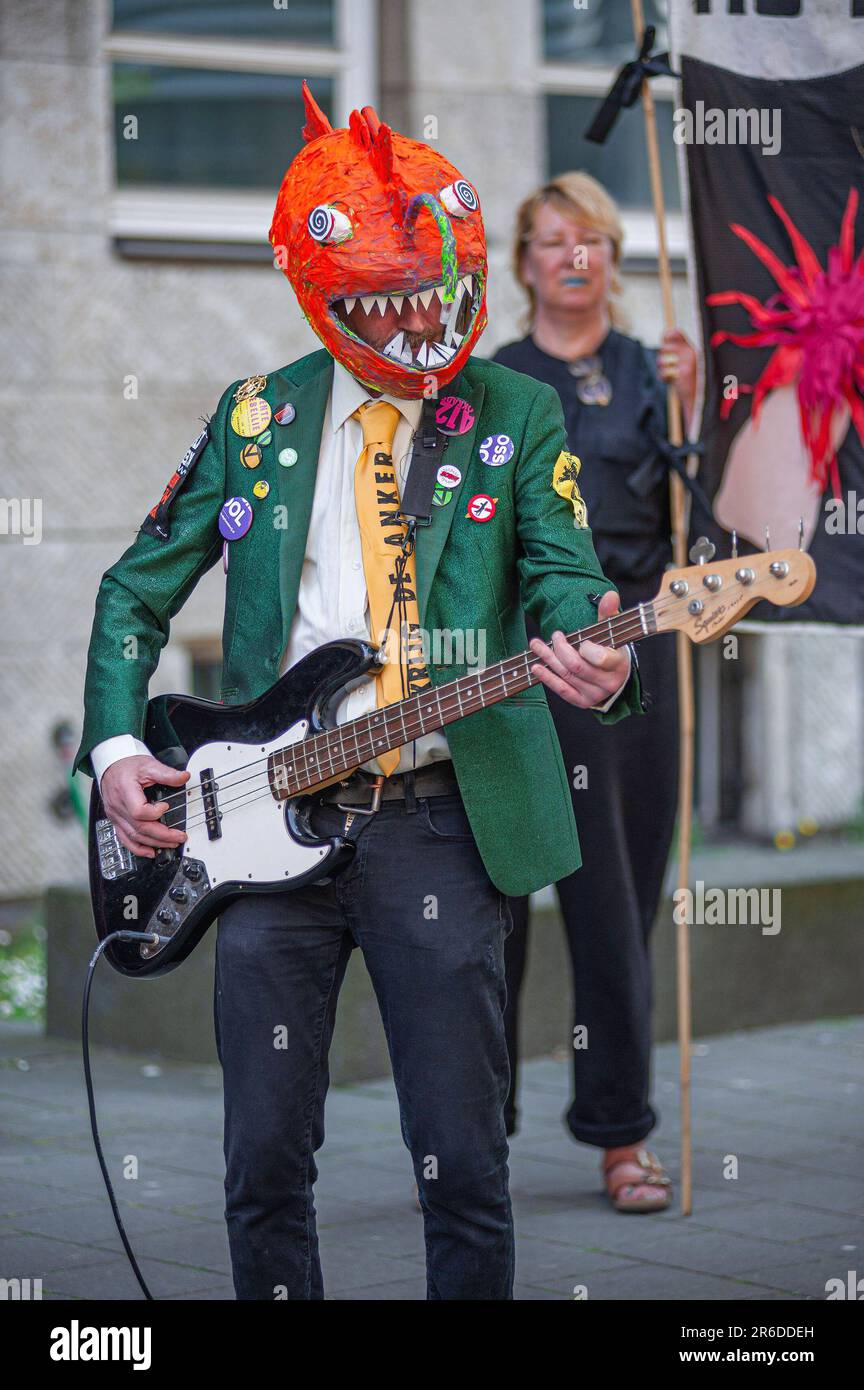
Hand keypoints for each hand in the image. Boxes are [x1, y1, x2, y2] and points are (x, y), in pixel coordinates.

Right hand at [101, 755, 188, 858]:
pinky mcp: (116, 820)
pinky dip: (137, 848)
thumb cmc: (127, 766)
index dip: (155, 813)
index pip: (138, 811)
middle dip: (162, 836)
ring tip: (171, 844)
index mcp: (125, 791)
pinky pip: (124, 839)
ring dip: (153, 843)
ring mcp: (116, 815)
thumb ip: (166, 773)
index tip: (166, 806)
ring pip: (134, 836)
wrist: (111, 767)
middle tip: (179, 837)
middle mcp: (118, 806)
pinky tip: (150, 852)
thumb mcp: (148, 765)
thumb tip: (184, 777)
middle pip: (139, 828)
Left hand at [529, 591, 629, 707]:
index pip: (598, 657)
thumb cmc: (612, 650)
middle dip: (561, 649)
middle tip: (555, 636)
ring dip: (548, 659)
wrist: (615, 678)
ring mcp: (594, 695)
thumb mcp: (613, 632)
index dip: (585, 647)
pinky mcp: (582, 702)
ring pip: (567, 676)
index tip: (579, 638)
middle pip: (577, 666)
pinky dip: (547, 678)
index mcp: (618, 665)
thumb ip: (609, 614)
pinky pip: (562, 690)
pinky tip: (536, 667)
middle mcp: (608, 683)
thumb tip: (610, 595)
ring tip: (536, 645)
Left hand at [658, 328, 697, 432]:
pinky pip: (663, 372)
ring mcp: (688, 362)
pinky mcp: (683, 373)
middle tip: (668, 367)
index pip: (676, 333)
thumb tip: (664, 336)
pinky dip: (663, 378)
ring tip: (670, 375)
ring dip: (662, 369)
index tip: (663, 342)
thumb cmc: (691, 382)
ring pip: (661, 360)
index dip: (666, 336)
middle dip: (661, 358)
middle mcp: (692, 352)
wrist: (700, 401)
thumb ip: (678, 349)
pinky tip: (671, 381)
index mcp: (693, 348)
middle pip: (664, 348)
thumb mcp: (686, 363)